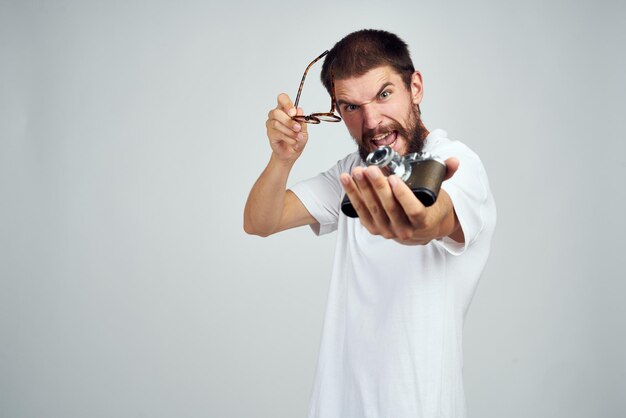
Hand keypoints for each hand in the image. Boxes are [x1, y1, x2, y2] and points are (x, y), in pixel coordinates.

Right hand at [266, 93, 308, 163]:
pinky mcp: (269, 133)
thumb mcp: (303, 129)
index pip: (282, 98)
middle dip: (289, 121)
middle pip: (277, 112)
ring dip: (290, 131)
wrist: (292, 153)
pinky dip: (287, 138)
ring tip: (298, 137)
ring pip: (277, 123)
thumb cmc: (297, 138)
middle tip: (298, 128)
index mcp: (285, 109)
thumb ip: (301, 120)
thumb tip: (299, 110)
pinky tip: (292, 141)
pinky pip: (277, 133)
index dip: (287, 103)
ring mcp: (271, 124)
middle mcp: (276, 114)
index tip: (293, 112)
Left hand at [339, 158, 461, 244]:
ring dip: (362, 190)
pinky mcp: (374, 228)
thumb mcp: (439, 192)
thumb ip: (446, 174)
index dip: (402, 195)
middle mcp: (404, 230)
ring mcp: (388, 231)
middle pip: (389, 208)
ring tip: (356, 171)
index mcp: (423, 221)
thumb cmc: (430, 207)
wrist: (423, 230)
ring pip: (373, 210)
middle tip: (370, 169)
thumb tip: (454, 161)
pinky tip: (347, 181)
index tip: (394, 178)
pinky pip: (362, 212)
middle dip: (377, 187)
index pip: (413, 209)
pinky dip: (353, 196)